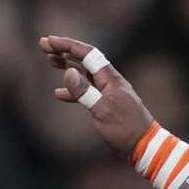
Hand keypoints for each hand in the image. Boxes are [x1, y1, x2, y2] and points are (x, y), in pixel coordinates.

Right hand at [39, 34, 154, 156]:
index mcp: (110, 79)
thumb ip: (84, 92)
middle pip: (84, 60)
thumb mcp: (102, 111)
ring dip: (67, 66)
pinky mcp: (106, 105)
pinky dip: (72, 91)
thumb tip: (68, 72)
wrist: (145, 147)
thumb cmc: (126, 130)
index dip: (68, 45)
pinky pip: (86, 92)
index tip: (50, 41)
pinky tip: (59, 93)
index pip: (87, 54)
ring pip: (84, 74)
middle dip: (64, 51)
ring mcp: (108, 93)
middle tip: (43, 45)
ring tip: (49, 61)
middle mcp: (109, 81)